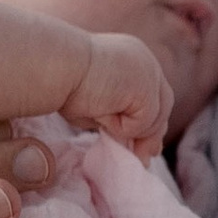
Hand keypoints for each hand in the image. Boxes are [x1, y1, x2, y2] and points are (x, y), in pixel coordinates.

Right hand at [65, 30, 172, 155]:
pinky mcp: (146, 86)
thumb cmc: (63, 85)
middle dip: (152, 135)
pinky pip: (143, 122)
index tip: (148, 149)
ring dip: (128, 128)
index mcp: (133, 58)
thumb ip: (118, 116)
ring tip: (99, 115)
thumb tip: (137, 146)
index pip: (154, 94)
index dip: (151, 122)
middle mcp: (145, 60)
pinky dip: (122, 126)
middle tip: (142, 159)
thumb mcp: (97, 104)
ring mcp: (148, 71)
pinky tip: (101, 111)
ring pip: (154, 117)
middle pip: (163, 104)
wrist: (54, 66)